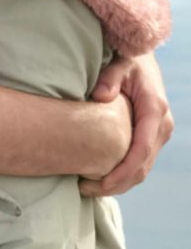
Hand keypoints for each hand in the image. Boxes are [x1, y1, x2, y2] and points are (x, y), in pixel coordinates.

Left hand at [80, 52, 173, 195]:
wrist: (141, 58)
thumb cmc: (126, 59)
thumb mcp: (118, 64)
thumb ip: (109, 79)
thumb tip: (100, 97)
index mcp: (154, 111)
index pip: (141, 150)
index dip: (123, 172)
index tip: (102, 184)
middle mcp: (161, 125)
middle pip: (143, 166)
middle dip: (117, 183)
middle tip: (86, 190)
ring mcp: (159, 132)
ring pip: (143, 167)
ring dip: (121, 182)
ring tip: (91, 188)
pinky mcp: (152, 134)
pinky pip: (141, 160)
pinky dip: (125, 173)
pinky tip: (102, 177)